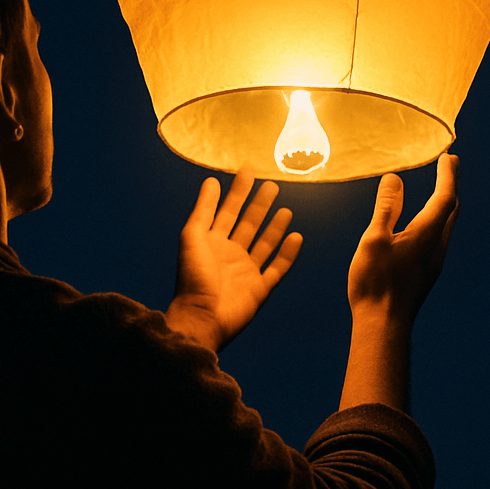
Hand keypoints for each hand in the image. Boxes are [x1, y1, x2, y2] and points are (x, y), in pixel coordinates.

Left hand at [166, 168, 302, 351]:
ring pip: (265, 244)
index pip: (228, 211)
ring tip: (286, 209)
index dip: (238, 192)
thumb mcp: (193, 236)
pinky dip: (287, 253)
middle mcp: (229, 255)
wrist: (202, 316)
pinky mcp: (260, 289)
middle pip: (249, 224)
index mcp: (212, 242)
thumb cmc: (193, 276)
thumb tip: (211, 181)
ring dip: (275, 227)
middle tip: (272, 185)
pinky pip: (277, 268)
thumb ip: (203, 209)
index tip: (249, 172)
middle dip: (260, 204)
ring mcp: (246, 272)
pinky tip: (296, 236)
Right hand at [347, 153, 459, 322]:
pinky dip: (437, 220)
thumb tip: (395, 179)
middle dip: (450, 186)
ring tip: (440, 191)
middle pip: (452, 210)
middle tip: (449, 166)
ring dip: (445, 204)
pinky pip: (438, 238)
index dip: (447, 175)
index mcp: (426, 234)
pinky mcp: (427, 273)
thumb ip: (386, 208)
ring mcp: (434, 262)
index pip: (444, 197)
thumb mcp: (374, 239)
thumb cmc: (375, 282)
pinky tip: (425, 226)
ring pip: (447, 226)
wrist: (383, 325)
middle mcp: (436, 247)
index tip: (448, 157)